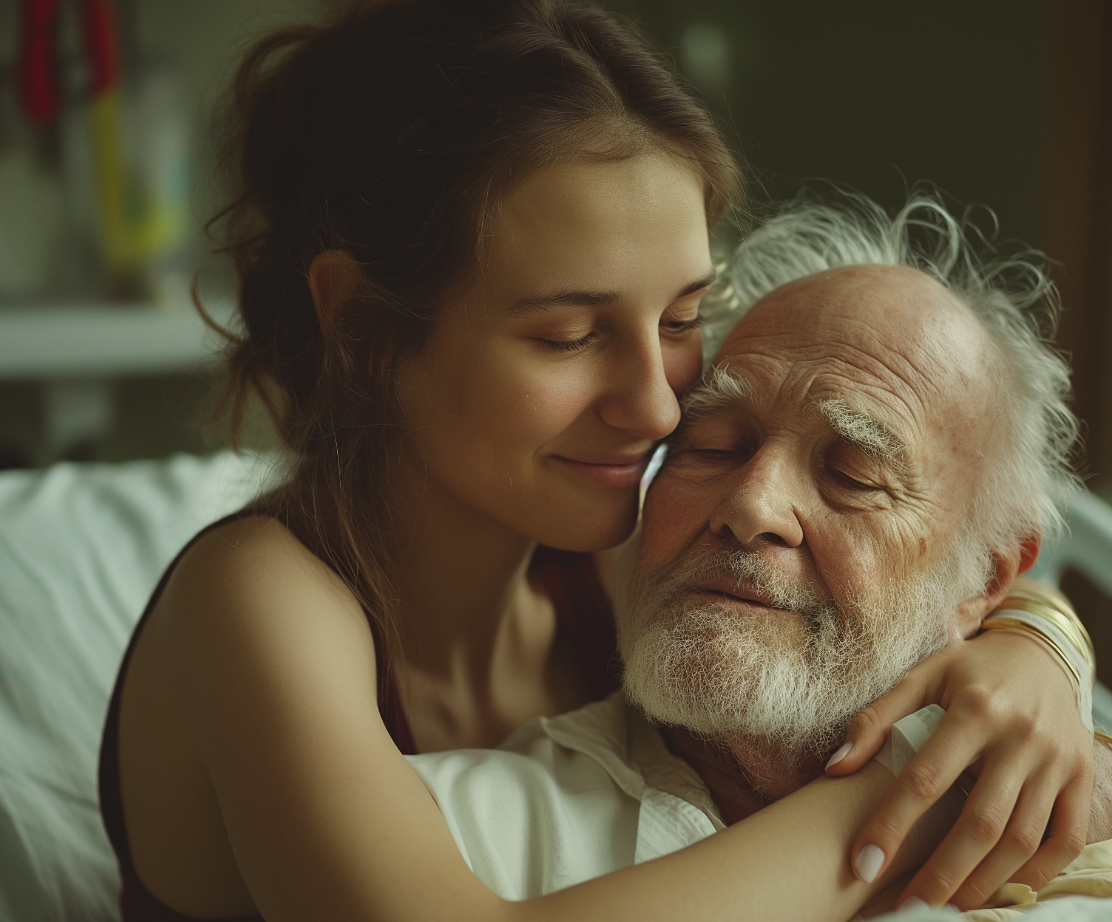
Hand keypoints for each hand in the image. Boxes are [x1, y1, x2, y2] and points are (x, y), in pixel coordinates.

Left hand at [827, 629, 1092, 909]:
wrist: (1042, 652)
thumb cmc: (970, 668)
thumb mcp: (921, 676)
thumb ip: (875, 718)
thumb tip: (835, 767)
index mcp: (975, 708)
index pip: (926, 778)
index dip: (892, 825)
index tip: (863, 864)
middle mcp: (1021, 737)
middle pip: (979, 822)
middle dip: (940, 873)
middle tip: (905, 908)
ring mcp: (1057, 761)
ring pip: (1022, 839)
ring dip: (981, 883)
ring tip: (943, 907)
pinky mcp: (1082, 777)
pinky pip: (1064, 839)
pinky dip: (1034, 873)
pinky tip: (998, 889)